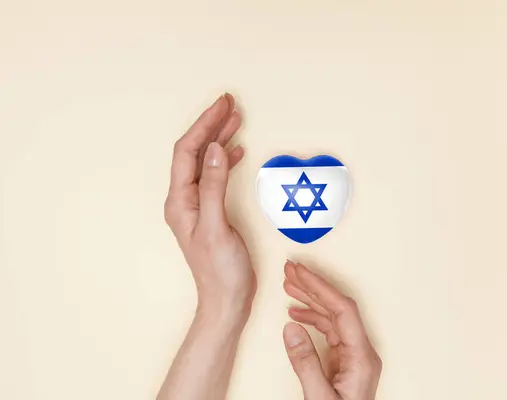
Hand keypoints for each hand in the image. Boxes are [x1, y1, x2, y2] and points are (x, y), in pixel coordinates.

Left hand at [164, 93, 255, 326]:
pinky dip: (227, 159)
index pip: (187, 152)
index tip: (221, 106)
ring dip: (220, 139)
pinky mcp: (211, 210)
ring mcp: (198, 204)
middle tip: (229, 104)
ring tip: (236, 120)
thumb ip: (214, 187)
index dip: (203, 126)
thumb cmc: (220, 270)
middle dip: (211, 126)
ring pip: (206, 161)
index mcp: (180, 201)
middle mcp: (185, 199)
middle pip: (195, 152)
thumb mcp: (217, 226)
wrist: (226, 299)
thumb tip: (217, 150)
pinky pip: (216, 175)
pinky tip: (237, 151)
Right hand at [283, 261, 381, 399]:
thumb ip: (304, 361)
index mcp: (362, 357)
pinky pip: (328, 330)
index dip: (320, 287)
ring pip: (331, 316)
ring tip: (288, 286)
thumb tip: (291, 327)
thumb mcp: (318, 397)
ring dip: (309, 300)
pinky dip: (310, 318)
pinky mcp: (344, 361)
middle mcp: (361, 351)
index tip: (301, 272)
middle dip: (313, 286)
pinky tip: (295, 314)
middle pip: (337, 308)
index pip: (342, 310)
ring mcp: (353, 355)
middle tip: (290, 270)